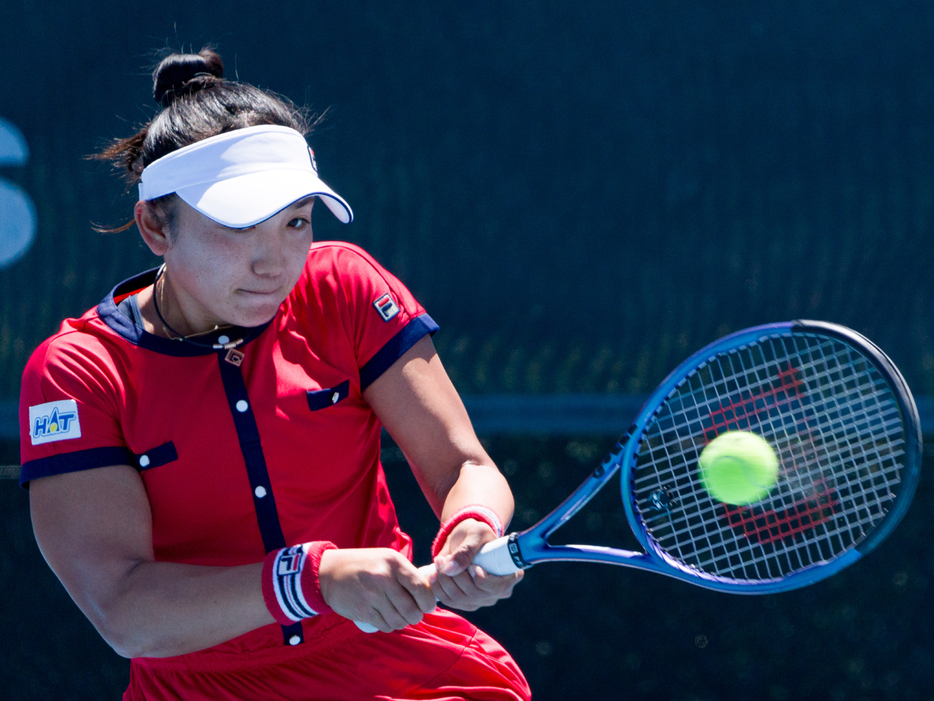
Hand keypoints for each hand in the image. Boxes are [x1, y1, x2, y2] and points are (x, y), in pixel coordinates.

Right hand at [318, 548, 435, 632]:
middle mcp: (384, 578)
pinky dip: (389, 625)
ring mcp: (372, 595)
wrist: (329, 572)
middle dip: (415, 616)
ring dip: (402, 622)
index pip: (421, 587)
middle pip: (412, 610)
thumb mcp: (387, 559)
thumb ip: (407, 574)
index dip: (428, 602)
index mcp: (394, 563)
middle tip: (412, 613)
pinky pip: (385, 626)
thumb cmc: (364, 565)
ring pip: (399, 621)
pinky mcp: (362, 610)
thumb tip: (429, 596)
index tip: (426, 606)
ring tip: (398, 615)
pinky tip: (386, 618)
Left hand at [431, 519, 522, 611]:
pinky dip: (439, 588)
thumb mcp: (475, 534)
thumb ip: (466, 550)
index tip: (471, 566)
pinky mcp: (467, 602)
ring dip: (445, 581)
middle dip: (456, 577)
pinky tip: (434, 574)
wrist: (466, 539)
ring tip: (438, 562)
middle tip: (444, 558)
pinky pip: (451, 601)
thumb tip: (450, 569)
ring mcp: (483, 599)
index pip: (498, 587)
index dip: (482, 580)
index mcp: (511, 575)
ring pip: (461, 599)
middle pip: (475, 594)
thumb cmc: (477, 534)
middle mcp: (500, 591)